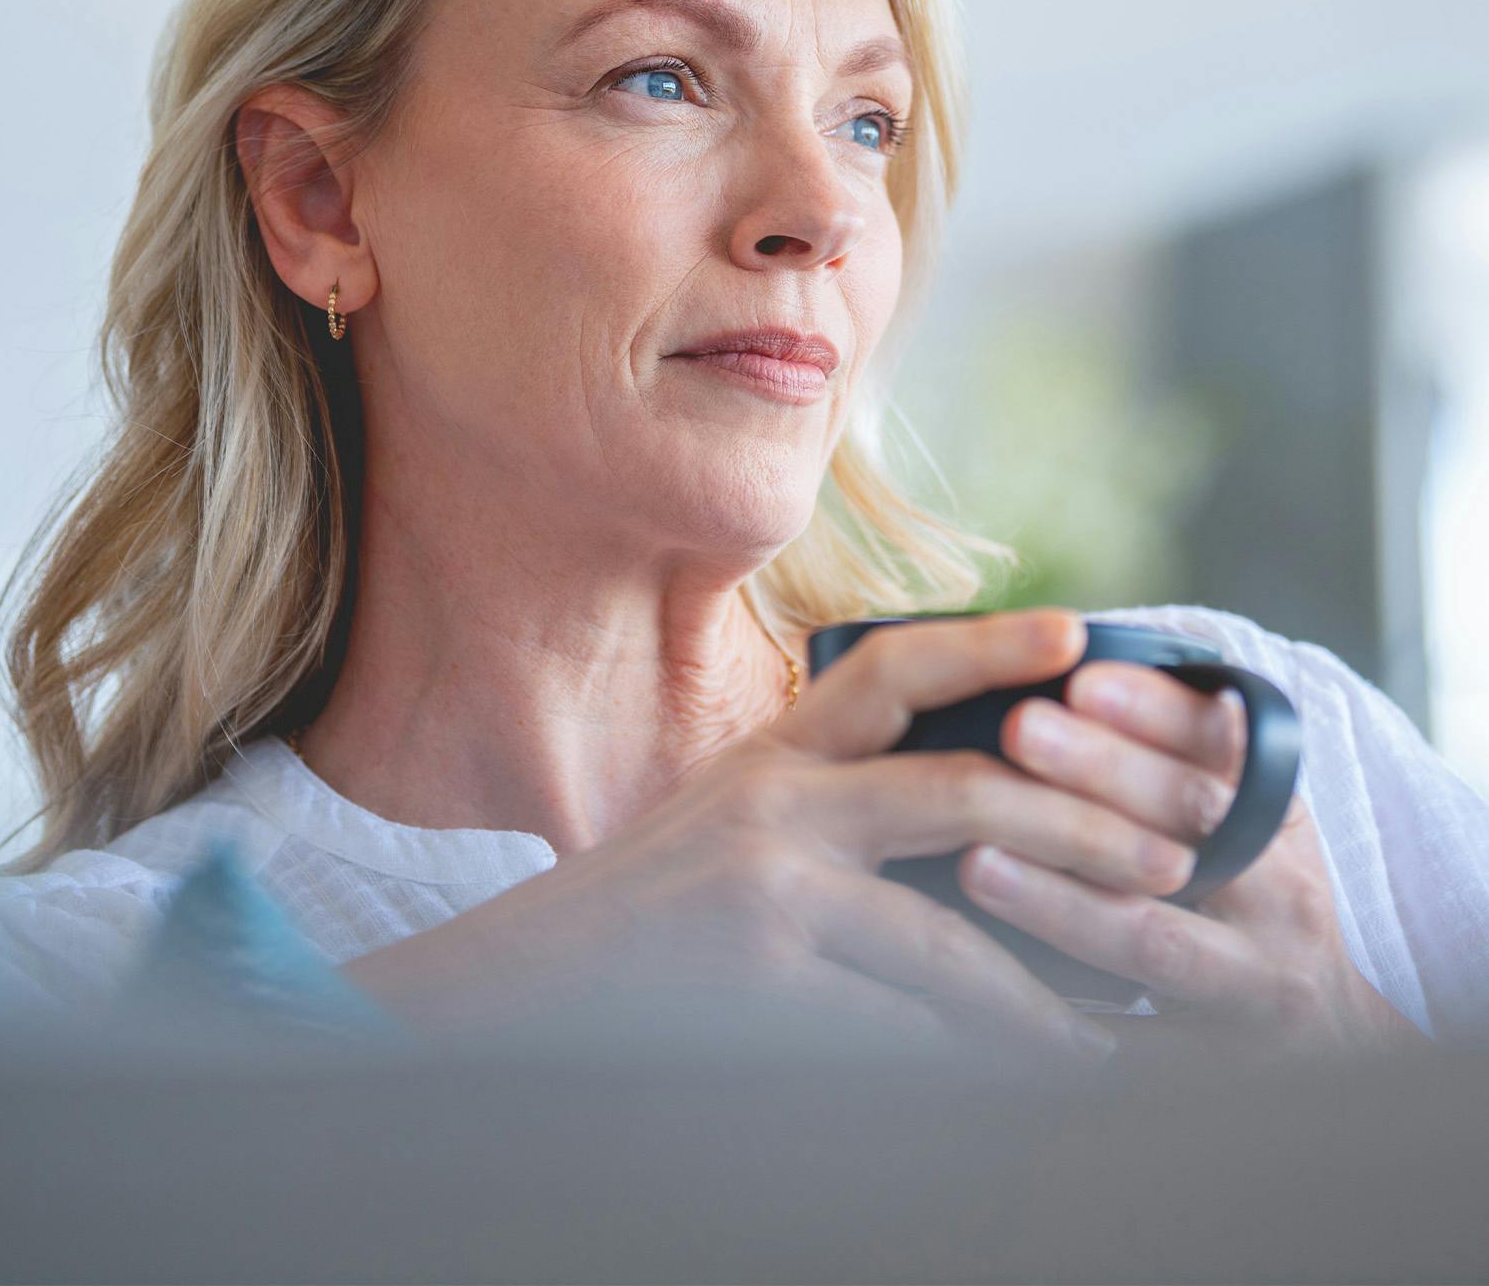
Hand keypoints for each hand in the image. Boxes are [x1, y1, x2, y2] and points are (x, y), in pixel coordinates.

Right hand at [345, 609, 1170, 1070]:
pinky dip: (972, 1055)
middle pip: (957, 794)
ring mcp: (764, 892)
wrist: (531, 981)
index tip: (1080, 630)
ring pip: (944, 933)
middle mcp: (772, 803)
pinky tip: (1024, 1069)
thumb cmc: (652, 898)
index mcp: (775, 752)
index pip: (890, 668)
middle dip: (1078, 825)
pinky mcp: (757, 983)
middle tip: (1168, 855)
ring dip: (1045, 979)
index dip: (988, 642)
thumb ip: (834, 795)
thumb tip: (979, 807)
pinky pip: (896, 1027)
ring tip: (1121, 1007)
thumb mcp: (737, 813)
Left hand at [956, 660, 1432, 1060]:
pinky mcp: (1215, 1065)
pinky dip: (1061, 1023)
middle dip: (1103, 774)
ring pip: (1156, 940)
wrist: (1340, 1035)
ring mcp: (1251, 984)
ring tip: (977, 862)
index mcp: (1277, 819)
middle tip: (1018, 727)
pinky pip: (1130, 1050)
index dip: (1155, 711)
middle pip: (1193, 829)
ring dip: (1065, 902)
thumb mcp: (1246, 817)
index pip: (1222, 749)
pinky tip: (989, 995)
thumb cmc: (1255, 895)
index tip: (1081, 674)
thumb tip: (1054, 665)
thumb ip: (1173, 753)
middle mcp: (1278, 897)